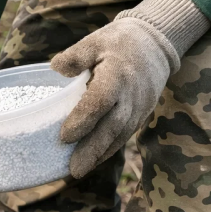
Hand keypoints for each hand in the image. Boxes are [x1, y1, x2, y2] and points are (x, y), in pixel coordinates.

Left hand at [52, 0, 208, 178]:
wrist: (156, 43)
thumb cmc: (118, 42)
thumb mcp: (95, 41)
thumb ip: (75, 55)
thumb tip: (56, 68)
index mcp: (118, 74)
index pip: (101, 101)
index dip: (83, 120)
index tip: (64, 137)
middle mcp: (131, 94)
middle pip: (112, 126)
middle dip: (92, 150)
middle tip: (74, 170)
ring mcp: (139, 106)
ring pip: (120, 135)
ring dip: (100, 155)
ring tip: (79, 170)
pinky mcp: (141, 113)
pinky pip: (125, 134)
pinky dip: (109, 149)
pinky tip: (93, 161)